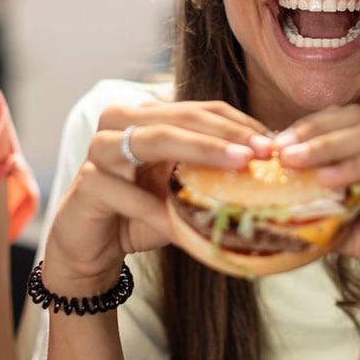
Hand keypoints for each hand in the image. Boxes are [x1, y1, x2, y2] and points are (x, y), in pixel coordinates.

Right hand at [40, 101, 271, 294]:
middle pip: (181, 117)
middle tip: (260, 152)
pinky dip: (156, 210)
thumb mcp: (181, 191)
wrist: (92, 249)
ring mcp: (100, 149)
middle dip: (225, 133)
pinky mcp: (87, 182)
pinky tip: (181, 225)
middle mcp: (121, 122)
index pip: (200, 110)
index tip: (272, 144)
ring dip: (200, 151)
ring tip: (237, 164)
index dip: (237, 123)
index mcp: (147, 117)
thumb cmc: (141, 214)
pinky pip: (126, 193)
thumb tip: (268, 173)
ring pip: (154, 138)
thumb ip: (210, 175)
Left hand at [275, 105, 359, 317]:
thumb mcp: (349, 223)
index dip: (309, 127)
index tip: (273, 145)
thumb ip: (319, 204)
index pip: (346, 117)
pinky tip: (328, 178)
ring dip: (328, 146)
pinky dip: (357, 165)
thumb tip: (270, 199)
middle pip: (357, 118)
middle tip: (279, 149)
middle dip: (313, 133)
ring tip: (295, 162)